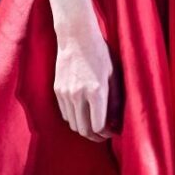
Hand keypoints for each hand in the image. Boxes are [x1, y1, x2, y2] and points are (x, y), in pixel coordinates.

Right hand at [54, 22, 117, 142]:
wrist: (76, 36)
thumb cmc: (100, 53)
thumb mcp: (114, 75)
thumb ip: (116, 101)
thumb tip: (116, 123)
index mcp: (96, 91)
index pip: (99, 126)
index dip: (107, 134)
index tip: (113, 132)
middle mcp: (78, 95)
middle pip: (84, 130)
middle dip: (96, 137)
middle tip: (105, 134)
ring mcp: (65, 94)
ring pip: (73, 125)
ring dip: (84, 129)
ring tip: (95, 125)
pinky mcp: (57, 91)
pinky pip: (65, 114)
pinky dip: (75, 119)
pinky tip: (83, 113)